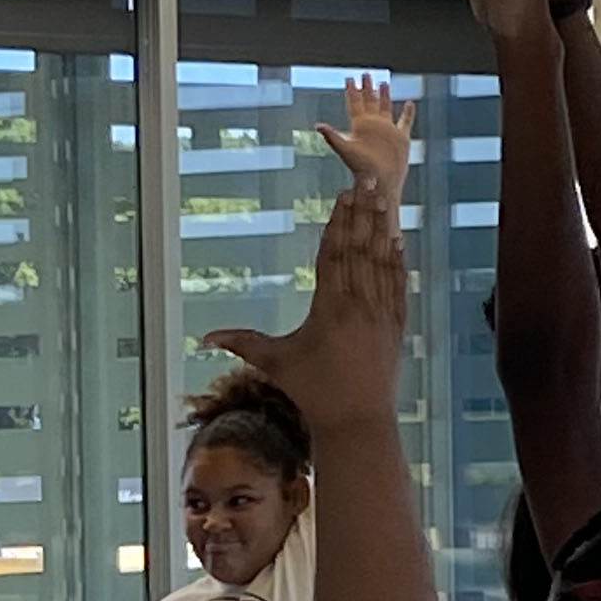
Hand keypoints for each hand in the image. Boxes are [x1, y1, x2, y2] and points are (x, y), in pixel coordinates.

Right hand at [202, 168, 406, 434]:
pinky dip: (398, 261)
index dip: (337, 222)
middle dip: (363, 212)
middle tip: (367, 179)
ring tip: (383, 197)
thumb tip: (202, 338)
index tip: (342, 195)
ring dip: (382, 227)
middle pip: (360, 248)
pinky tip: (398, 239)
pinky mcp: (396, 326)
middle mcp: (359, 305)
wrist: (357, 420)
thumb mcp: (275, 363)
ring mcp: (381, 314)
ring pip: (382, 261)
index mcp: (329, 308)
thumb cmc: (312, 392)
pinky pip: (398, 284)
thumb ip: (241, 343)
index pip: (333, 254)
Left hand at [318, 75, 410, 192]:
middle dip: (367, 88)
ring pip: (385, 107)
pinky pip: (405, 121)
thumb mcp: (346, 150)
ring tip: (383, 83)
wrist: (380, 182)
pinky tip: (410, 103)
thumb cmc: (362, 169)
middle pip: (369, 102)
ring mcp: (387, 130)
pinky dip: (408, 113)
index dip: (351, 92)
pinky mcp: (401, 137)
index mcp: (359, 126)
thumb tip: (318, 126)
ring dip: (384, 95)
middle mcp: (372, 126)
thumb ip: (333, 137)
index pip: (354, 104)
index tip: (348, 79)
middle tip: (365, 74)